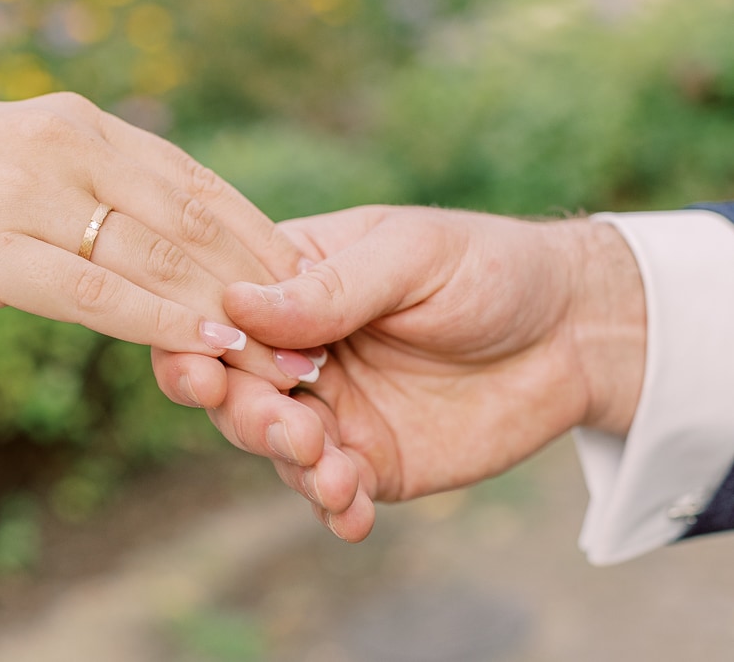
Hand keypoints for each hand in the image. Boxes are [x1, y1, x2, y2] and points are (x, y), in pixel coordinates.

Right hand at [0, 92, 309, 393]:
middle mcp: (59, 142)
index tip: (303, 280)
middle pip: (192, 216)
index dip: (254, 232)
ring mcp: (25, 193)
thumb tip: (133, 230)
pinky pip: (98, 293)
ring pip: (157, 256)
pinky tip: (214, 348)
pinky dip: (164, 323)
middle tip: (323, 326)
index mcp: (68, 122)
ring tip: (291, 354)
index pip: (190, 179)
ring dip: (232, 309)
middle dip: (263, 276)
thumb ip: (68, 189)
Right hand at [155, 206, 645, 541]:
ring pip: (270, 443)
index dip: (195, 338)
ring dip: (289, 463)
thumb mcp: (412, 257)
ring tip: (334, 473)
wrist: (575, 333)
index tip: (215, 364)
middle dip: (246, 412)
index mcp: (290, 280)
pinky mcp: (369, 458)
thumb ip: (330, 287)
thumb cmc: (489, 268)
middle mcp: (295, 346)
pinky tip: (350, 513)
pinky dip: (330, 506)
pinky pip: (328, 490)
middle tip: (291, 427)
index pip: (212, 307)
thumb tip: (237, 305)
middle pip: (230, 386)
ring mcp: (330, 406)